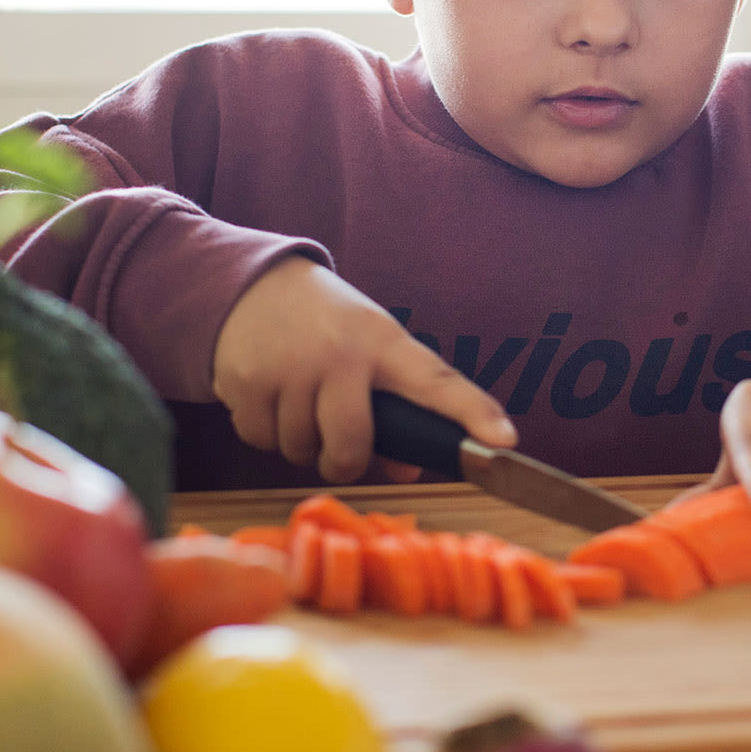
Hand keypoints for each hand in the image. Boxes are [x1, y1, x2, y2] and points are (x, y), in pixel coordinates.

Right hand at [211, 256, 513, 481]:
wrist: (250, 282)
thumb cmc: (324, 323)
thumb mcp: (366, 347)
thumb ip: (393, 407)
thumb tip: (407, 469)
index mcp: (382, 341)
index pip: (436, 381)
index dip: (473, 413)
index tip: (504, 442)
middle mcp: (339, 353)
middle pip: (350, 446)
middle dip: (343, 461)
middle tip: (337, 447)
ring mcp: (290, 367)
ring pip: (301, 450)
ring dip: (299, 444)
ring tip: (298, 404)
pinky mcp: (246, 381)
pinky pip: (260, 440)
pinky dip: (264, 432)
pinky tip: (268, 397)